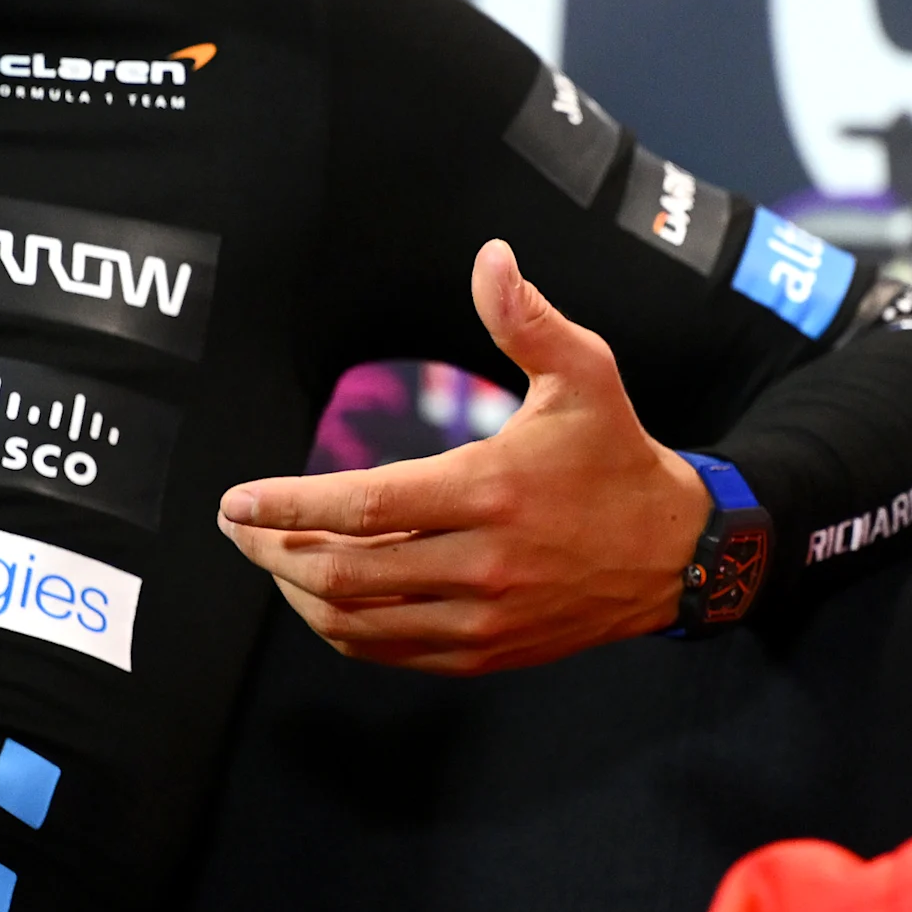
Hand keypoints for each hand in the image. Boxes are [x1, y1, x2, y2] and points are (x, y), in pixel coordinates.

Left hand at [219, 241, 705, 673]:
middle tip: (239, 529)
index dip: (286, 505)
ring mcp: (482, 618)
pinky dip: (343, 629)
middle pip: (343, 573)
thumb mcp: (587, 373)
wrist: (676, 555)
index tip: (234, 501)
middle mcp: (482, 563)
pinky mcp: (486, 654)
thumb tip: (490, 256)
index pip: (362, 506)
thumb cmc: (618, 454)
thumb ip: (527, 318)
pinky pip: (390, 653)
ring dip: (299, 594)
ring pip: (357, 623)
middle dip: (272, 552)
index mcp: (491, 490)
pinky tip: (324, 598)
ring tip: (273, 559)